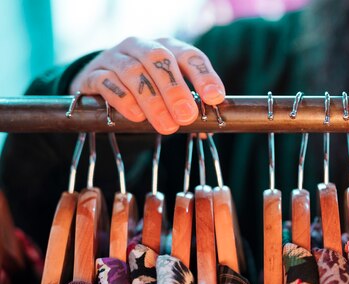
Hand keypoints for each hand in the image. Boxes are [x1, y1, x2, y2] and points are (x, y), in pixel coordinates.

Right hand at [70, 37, 224, 134]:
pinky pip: (106, 82)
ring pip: (133, 72)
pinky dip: (123, 99)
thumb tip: (207, 132)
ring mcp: (115, 57)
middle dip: (175, 89)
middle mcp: (141, 46)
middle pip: (159, 59)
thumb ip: (188, 108)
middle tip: (187, 116)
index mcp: (167, 48)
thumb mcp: (170, 95)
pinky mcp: (94, 73)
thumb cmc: (147, 90)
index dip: (204, 75)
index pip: (189, 55)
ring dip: (152, 101)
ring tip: (166, 126)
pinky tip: (136, 116)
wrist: (101, 83)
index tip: (215, 98)